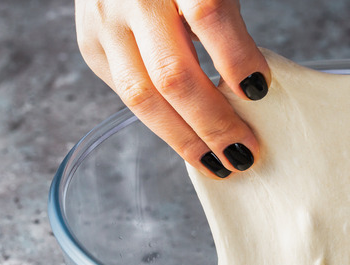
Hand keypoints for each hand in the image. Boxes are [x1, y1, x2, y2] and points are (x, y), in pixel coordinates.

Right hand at [75, 0, 268, 178]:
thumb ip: (227, 25)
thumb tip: (252, 88)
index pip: (207, 14)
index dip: (235, 57)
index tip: (259, 90)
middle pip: (171, 72)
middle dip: (212, 122)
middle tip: (243, 152)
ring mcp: (103, 23)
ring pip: (141, 96)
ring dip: (184, 139)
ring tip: (216, 164)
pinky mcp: (90, 45)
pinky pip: (128, 96)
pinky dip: (163, 123)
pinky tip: (189, 140)